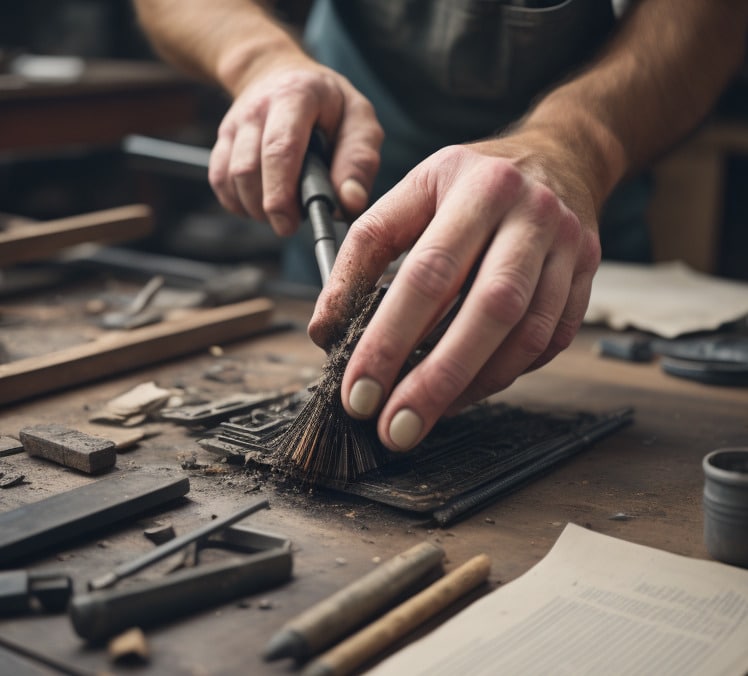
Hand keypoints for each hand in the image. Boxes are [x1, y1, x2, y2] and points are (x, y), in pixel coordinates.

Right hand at [208, 54, 382, 235]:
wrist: (279, 74)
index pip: (280, 149)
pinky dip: (238, 203)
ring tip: (282, 208)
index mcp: (296, 96)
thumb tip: (349, 203)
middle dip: (268, 207)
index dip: (282, 192)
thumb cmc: (328, 105)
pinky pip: (219, 181)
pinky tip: (261, 203)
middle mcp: (258, 107)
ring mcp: (235, 123)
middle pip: (248, 169)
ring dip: (255, 207)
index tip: (293, 221)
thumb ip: (359, 162)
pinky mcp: (222, 140)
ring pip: (230, 179)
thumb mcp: (359, 121)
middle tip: (290, 224)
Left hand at [309, 134, 601, 450]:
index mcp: (475, 186)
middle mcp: (529, 216)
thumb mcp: (412, 194)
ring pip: (525, 334)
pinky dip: (505, 374)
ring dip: (472, 386)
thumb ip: (362, 254)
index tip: (359, 390)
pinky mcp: (586, 278)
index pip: (427, 274)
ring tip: (425, 415)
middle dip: (436, 380)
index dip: (389, 339)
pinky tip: (467, 389)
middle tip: (396, 427)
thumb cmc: (472, 182)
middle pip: (487, 310)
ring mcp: (567, 248)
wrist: (559, 158)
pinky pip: (548, 342)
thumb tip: (326, 328)